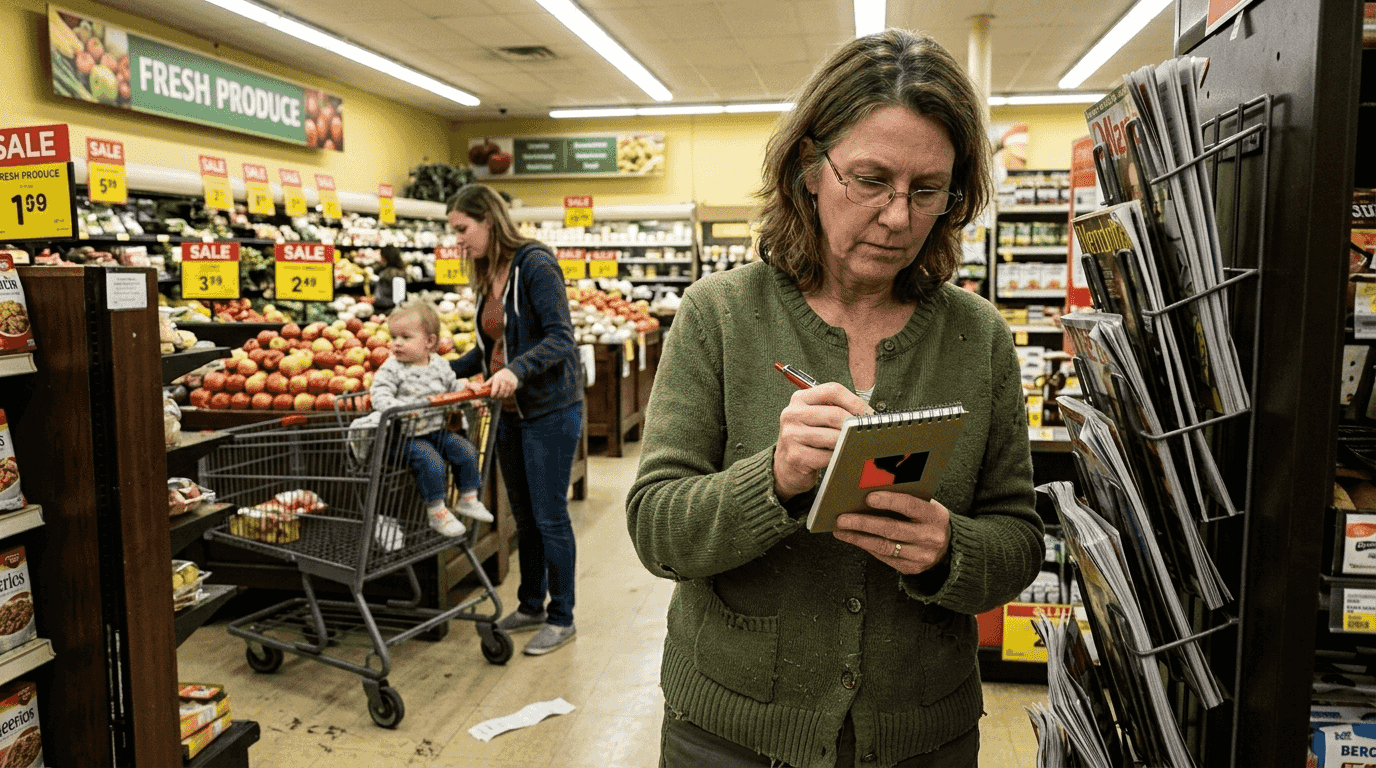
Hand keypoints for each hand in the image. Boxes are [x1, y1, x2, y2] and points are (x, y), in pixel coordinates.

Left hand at [488, 368, 518, 398]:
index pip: (494, 390)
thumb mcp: (493, 377)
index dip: (492, 395)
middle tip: (496, 398)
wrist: (510, 371)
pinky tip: (505, 394)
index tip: (491, 397)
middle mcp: (504, 381)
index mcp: (497, 379)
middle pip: (501, 393)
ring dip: (503, 397)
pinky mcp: (514, 385)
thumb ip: (488, 383)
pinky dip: (508, 395)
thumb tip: (481, 387)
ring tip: (500, 397)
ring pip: (506, 394)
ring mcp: (510, 383)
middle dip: (498, 397)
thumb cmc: (500, 375)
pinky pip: (511, 393)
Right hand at [772, 383, 870, 500]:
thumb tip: (867, 416)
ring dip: (849, 442)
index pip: (833, 391)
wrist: (785, 466)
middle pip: (835, 414)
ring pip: (833, 437)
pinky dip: (839, 458)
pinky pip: (827, 456)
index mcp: (800, 399)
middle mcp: (793, 414)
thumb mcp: (816, 419)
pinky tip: (842, 458)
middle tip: (868, 432)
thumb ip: (836, 411)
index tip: (870, 414)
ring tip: (856, 445)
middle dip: (856, 424)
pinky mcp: (795, 456)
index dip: (856, 401)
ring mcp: (791, 435)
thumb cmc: (807, 440)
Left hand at [832, 492, 951, 575]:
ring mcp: (922, 556)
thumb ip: (906, 500)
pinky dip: (866, 547)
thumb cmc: (928, 520)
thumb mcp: (926, 506)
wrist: (948, 547)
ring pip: (884, 547)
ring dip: (859, 538)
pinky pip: (885, 557)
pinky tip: (854, 539)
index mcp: (935, 516)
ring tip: (841, 530)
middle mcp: (930, 537)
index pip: (910, 506)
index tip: (868, 498)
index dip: (889, 501)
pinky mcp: (911, 568)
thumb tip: (869, 492)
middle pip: (892, 529)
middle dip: (864, 523)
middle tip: (843, 518)